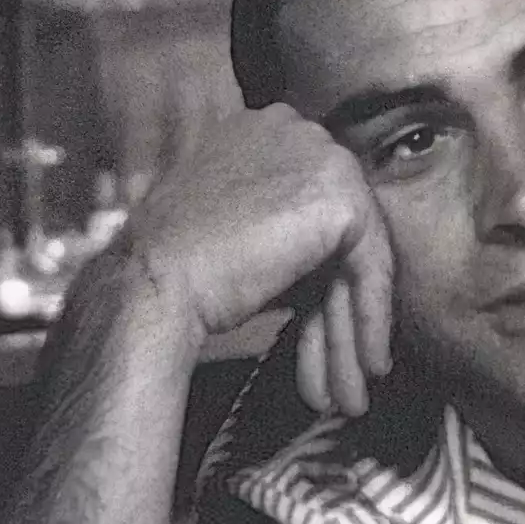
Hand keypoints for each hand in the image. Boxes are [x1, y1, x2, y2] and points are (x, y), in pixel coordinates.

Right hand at [118, 103, 393, 415]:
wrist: (154, 280)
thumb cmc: (176, 264)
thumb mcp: (235, 230)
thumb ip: (280, 232)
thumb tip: (332, 276)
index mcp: (263, 130)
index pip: (309, 213)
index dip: (317, 283)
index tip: (319, 337)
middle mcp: (295, 130)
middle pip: (334, 239)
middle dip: (335, 319)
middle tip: (340, 378)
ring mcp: (321, 158)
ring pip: (354, 260)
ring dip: (350, 334)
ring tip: (348, 394)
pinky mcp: (340, 197)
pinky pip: (370, 268)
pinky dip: (368, 320)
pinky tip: (364, 365)